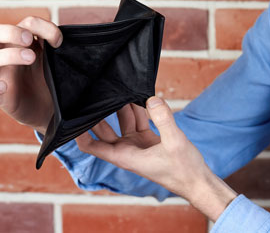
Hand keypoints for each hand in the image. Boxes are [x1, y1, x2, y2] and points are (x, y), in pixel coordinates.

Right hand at [0, 16, 62, 133]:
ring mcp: (0, 76)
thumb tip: (58, 37)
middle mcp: (5, 55)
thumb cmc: (50, 78)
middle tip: (28, 39)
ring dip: (8, 55)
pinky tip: (4, 87)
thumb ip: (54, 46)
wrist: (51, 108)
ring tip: (30, 58)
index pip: (21, 23)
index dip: (40, 26)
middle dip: (8, 31)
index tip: (58, 41)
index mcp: (21, 43)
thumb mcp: (54, 59)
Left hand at [76, 98, 237, 221]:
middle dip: (99, 113)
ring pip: (123, 122)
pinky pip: (139, 121)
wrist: (197, 181)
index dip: (80, 133)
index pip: (92, 146)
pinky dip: (139, 109)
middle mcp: (127, 150)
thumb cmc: (183, 170)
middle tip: (95, 93)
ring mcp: (137, 145)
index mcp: (124, 156)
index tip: (72, 118)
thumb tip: (152, 99)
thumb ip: (163, 119)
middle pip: (104, 130)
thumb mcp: (174, 142)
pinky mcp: (148, 140)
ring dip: (121, 107)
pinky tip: (139, 96)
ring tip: (117, 88)